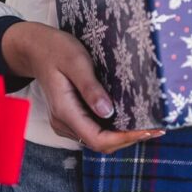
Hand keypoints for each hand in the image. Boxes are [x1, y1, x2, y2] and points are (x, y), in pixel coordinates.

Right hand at [1, 21, 162, 151]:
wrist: (35, 48)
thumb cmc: (56, 49)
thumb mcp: (75, 62)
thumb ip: (90, 88)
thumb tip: (108, 113)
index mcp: (64, 111)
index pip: (97, 139)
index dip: (124, 139)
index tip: (148, 130)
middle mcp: (64, 122)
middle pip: (99, 143)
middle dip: (128, 139)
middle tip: (156, 128)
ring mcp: (66, 121)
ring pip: (97, 138)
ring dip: (122, 135)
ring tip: (148, 124)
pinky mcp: (70, 115)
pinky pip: (93, 128)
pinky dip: (113, 127)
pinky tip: (129, 116)